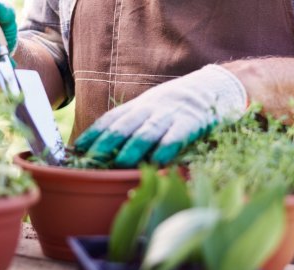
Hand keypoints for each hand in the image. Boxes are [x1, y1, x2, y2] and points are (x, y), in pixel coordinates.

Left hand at [74, 64, 247, 167]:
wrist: (215, 85)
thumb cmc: (179, 106)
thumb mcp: (153, 109)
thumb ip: (134, 125)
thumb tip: (107, 149)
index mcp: (140, 106)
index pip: (112, 118)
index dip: (95, 132)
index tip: (78, 147)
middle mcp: (152, 108)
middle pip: (125, 124)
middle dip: (106, 141)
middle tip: (91, 157)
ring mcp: (172, 114)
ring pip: (148, 130)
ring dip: (133, 146)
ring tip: (121, 161)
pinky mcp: (193, 122)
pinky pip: (178, 135)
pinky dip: (167, 146)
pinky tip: (158, 159)